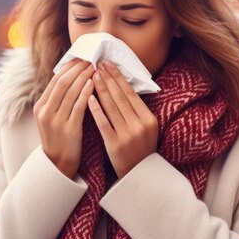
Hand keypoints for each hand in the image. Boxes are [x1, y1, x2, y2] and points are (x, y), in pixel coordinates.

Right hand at [33, 58, 95, 178]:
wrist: (58, 165)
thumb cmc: (58, 138)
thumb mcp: (50, 118)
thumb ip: (56, 100)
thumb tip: (69, 77)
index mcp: (40, 107)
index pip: (55, 80)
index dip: (69, 67)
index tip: (81, 59)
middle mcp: (45, 112)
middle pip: (62, 83)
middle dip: (77, 69)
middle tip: (90, 60)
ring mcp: (56, 121)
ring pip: (71, 92)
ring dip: (84, 77)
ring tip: (95, 68)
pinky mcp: (69, 129)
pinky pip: (79, 106)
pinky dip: (86, 93)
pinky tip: (94, 84)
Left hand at [88, 60, 158, 178]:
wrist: (138, 175)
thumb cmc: (140, 147)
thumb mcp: (146, 127)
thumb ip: (136, 109)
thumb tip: (121, 84)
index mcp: (149, 119)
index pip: (131, 93)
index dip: (119, 77)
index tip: (109, 64)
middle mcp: (139, 125)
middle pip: (121, 97)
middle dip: (108, 78)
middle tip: (98, 64)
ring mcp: (127, 135)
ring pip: (112, 107)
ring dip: (101, 89)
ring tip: (93, 75)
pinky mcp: (115, 145)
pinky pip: (103, 123)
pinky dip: (96, 109)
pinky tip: (89, 97)